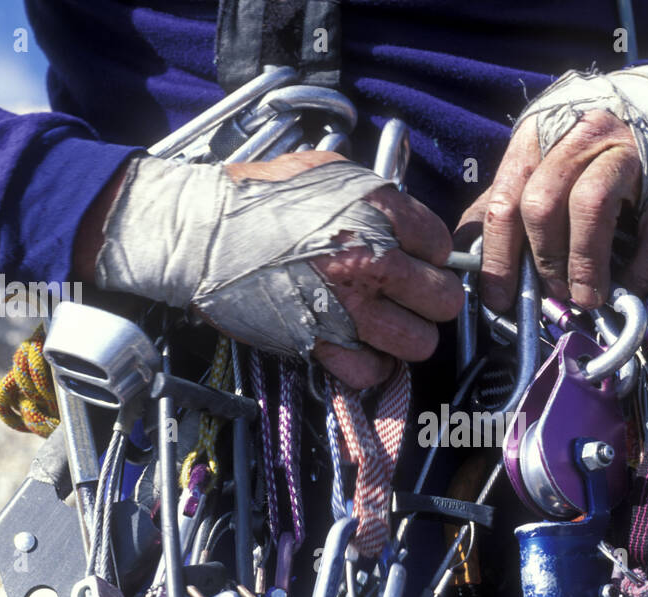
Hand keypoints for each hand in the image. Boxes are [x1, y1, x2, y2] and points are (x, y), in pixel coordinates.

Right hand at [82, 151, 461, 390]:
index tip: (412, 259)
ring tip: (385, 326)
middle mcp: (372, 261)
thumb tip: (411, 228)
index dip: (429, 255)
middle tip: (407, 297)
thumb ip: (380, 199)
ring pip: (418, 343)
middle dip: (429, 299)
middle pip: (443, 300)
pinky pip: (373, 372)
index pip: (442, 247)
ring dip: (406, 338)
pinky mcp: (321, 343)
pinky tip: (359, 349)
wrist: (204, 233)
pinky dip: (371, 367)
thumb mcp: (330, 173)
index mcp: (379, 212)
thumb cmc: (261, 198)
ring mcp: (349, 307)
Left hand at [459, 111, 647, 312]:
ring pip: (591, 206)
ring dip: (584, 264)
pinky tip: (628, 287)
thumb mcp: (539, 161)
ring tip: (586, 298)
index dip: (499, 257)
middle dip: (544, 260)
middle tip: (551, 295)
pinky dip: (640, 267)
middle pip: (543, 203)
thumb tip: (469, 252)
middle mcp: (579, 137)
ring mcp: (626, 152)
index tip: (500, 298)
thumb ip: (505, 201)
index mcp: (537, 136)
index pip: (505, 200)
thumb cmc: (587, 148)